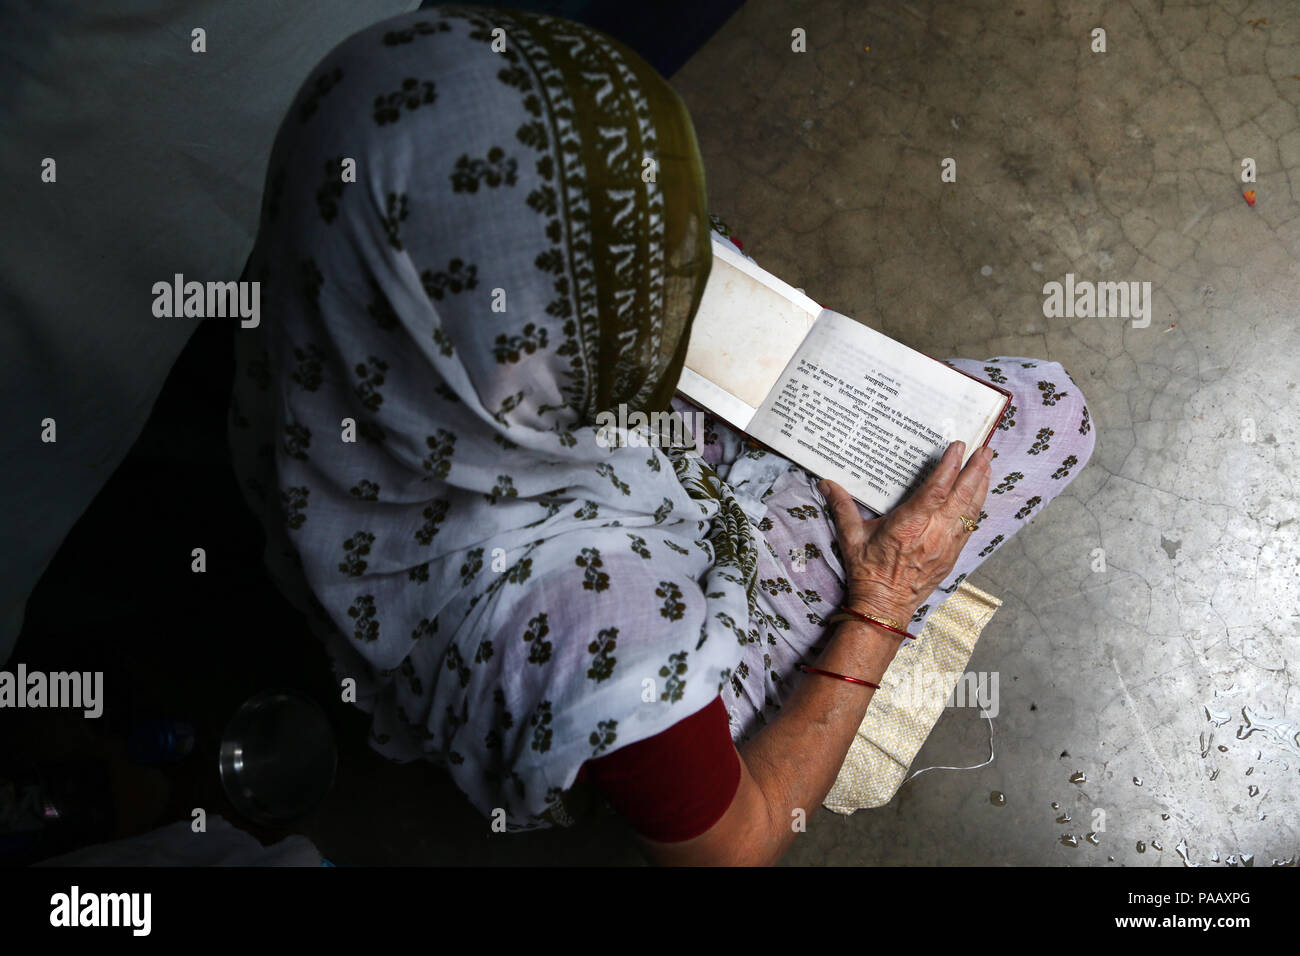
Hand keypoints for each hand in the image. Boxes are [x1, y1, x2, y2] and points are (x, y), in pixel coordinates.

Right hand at [819, 441, 992, 624]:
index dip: (950, 466)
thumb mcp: (851, 538)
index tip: (959, 446)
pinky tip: (979, 497)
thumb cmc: (868, 573)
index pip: (936, 489)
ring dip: (981, 486)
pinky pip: (969, 527)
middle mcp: (933, 533)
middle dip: (976, 470)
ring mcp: (946, 545)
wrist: (884, 607)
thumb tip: (826, 483)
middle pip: (962, 496)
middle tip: (985, 449)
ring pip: (970, 511)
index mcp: (909, 525)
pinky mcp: (952, 556)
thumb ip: (842, 507)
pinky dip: (976, 508)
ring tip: (987, 465)